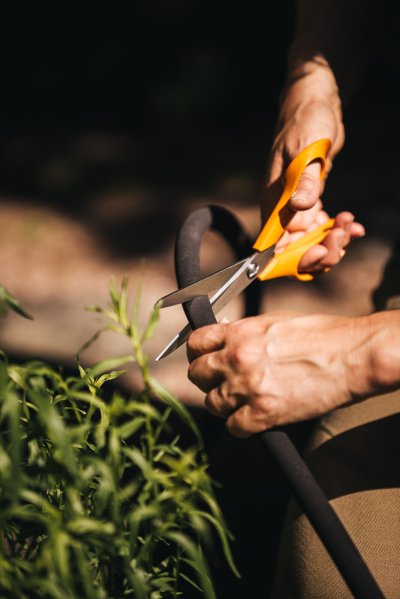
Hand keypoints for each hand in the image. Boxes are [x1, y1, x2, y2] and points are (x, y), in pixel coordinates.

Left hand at [187, 313, 375, 437]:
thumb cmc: (320, 335)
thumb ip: (243, 332)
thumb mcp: (274, 321)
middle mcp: (237, 359)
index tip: (205, 358)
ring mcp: (248, 388)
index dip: (198, 353)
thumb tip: (223, 336)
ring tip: (244, 400)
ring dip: (225, 404)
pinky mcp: (263, 414)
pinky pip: (233, 427)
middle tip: (224, 381)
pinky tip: (256, 417)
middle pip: (197, 374)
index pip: (195, 343)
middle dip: (208, 378)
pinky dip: (242, 425)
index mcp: (239, 333)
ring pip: (212, 404)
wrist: (351, 355)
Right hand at [262, 66, 363, 271]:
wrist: (315, 105)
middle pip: (293, 250)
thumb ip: (305, 180)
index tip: (320, 252)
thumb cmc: (307, 122)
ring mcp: (294, 208)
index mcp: (273, 201)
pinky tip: (353, 223)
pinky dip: (336, 231)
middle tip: (342, 235)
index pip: (274, 245)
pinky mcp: (308, 202)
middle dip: (320, 252)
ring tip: (350, 224)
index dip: (295, 257)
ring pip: (309, 242)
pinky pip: (319, 228)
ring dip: (332, 242)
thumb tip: (300, 206)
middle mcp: (280, 209)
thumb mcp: (308, 149)